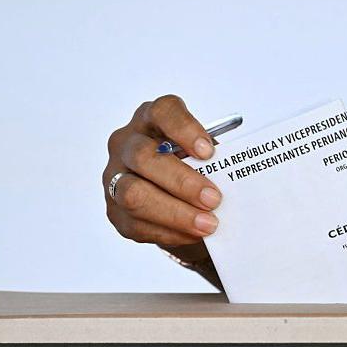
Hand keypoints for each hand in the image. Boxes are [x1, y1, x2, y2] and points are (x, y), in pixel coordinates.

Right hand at [104, 95, 221, 250]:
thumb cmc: (195, 168)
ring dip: (175, 213)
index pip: (163, 111)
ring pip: (134, 194)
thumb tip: (231, 182)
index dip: (184, 129)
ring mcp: (115, 176)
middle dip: (182, 181)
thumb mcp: (205, 158)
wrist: (177, 199)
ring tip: (208, 224)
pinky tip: (193, 235)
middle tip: (214, 199)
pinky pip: (137, 224)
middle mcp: (127, 143)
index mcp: (152, 119)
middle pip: (144, 156)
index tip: (208, 152)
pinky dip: (170, 232)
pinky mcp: (115, 210)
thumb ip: (213, 162)